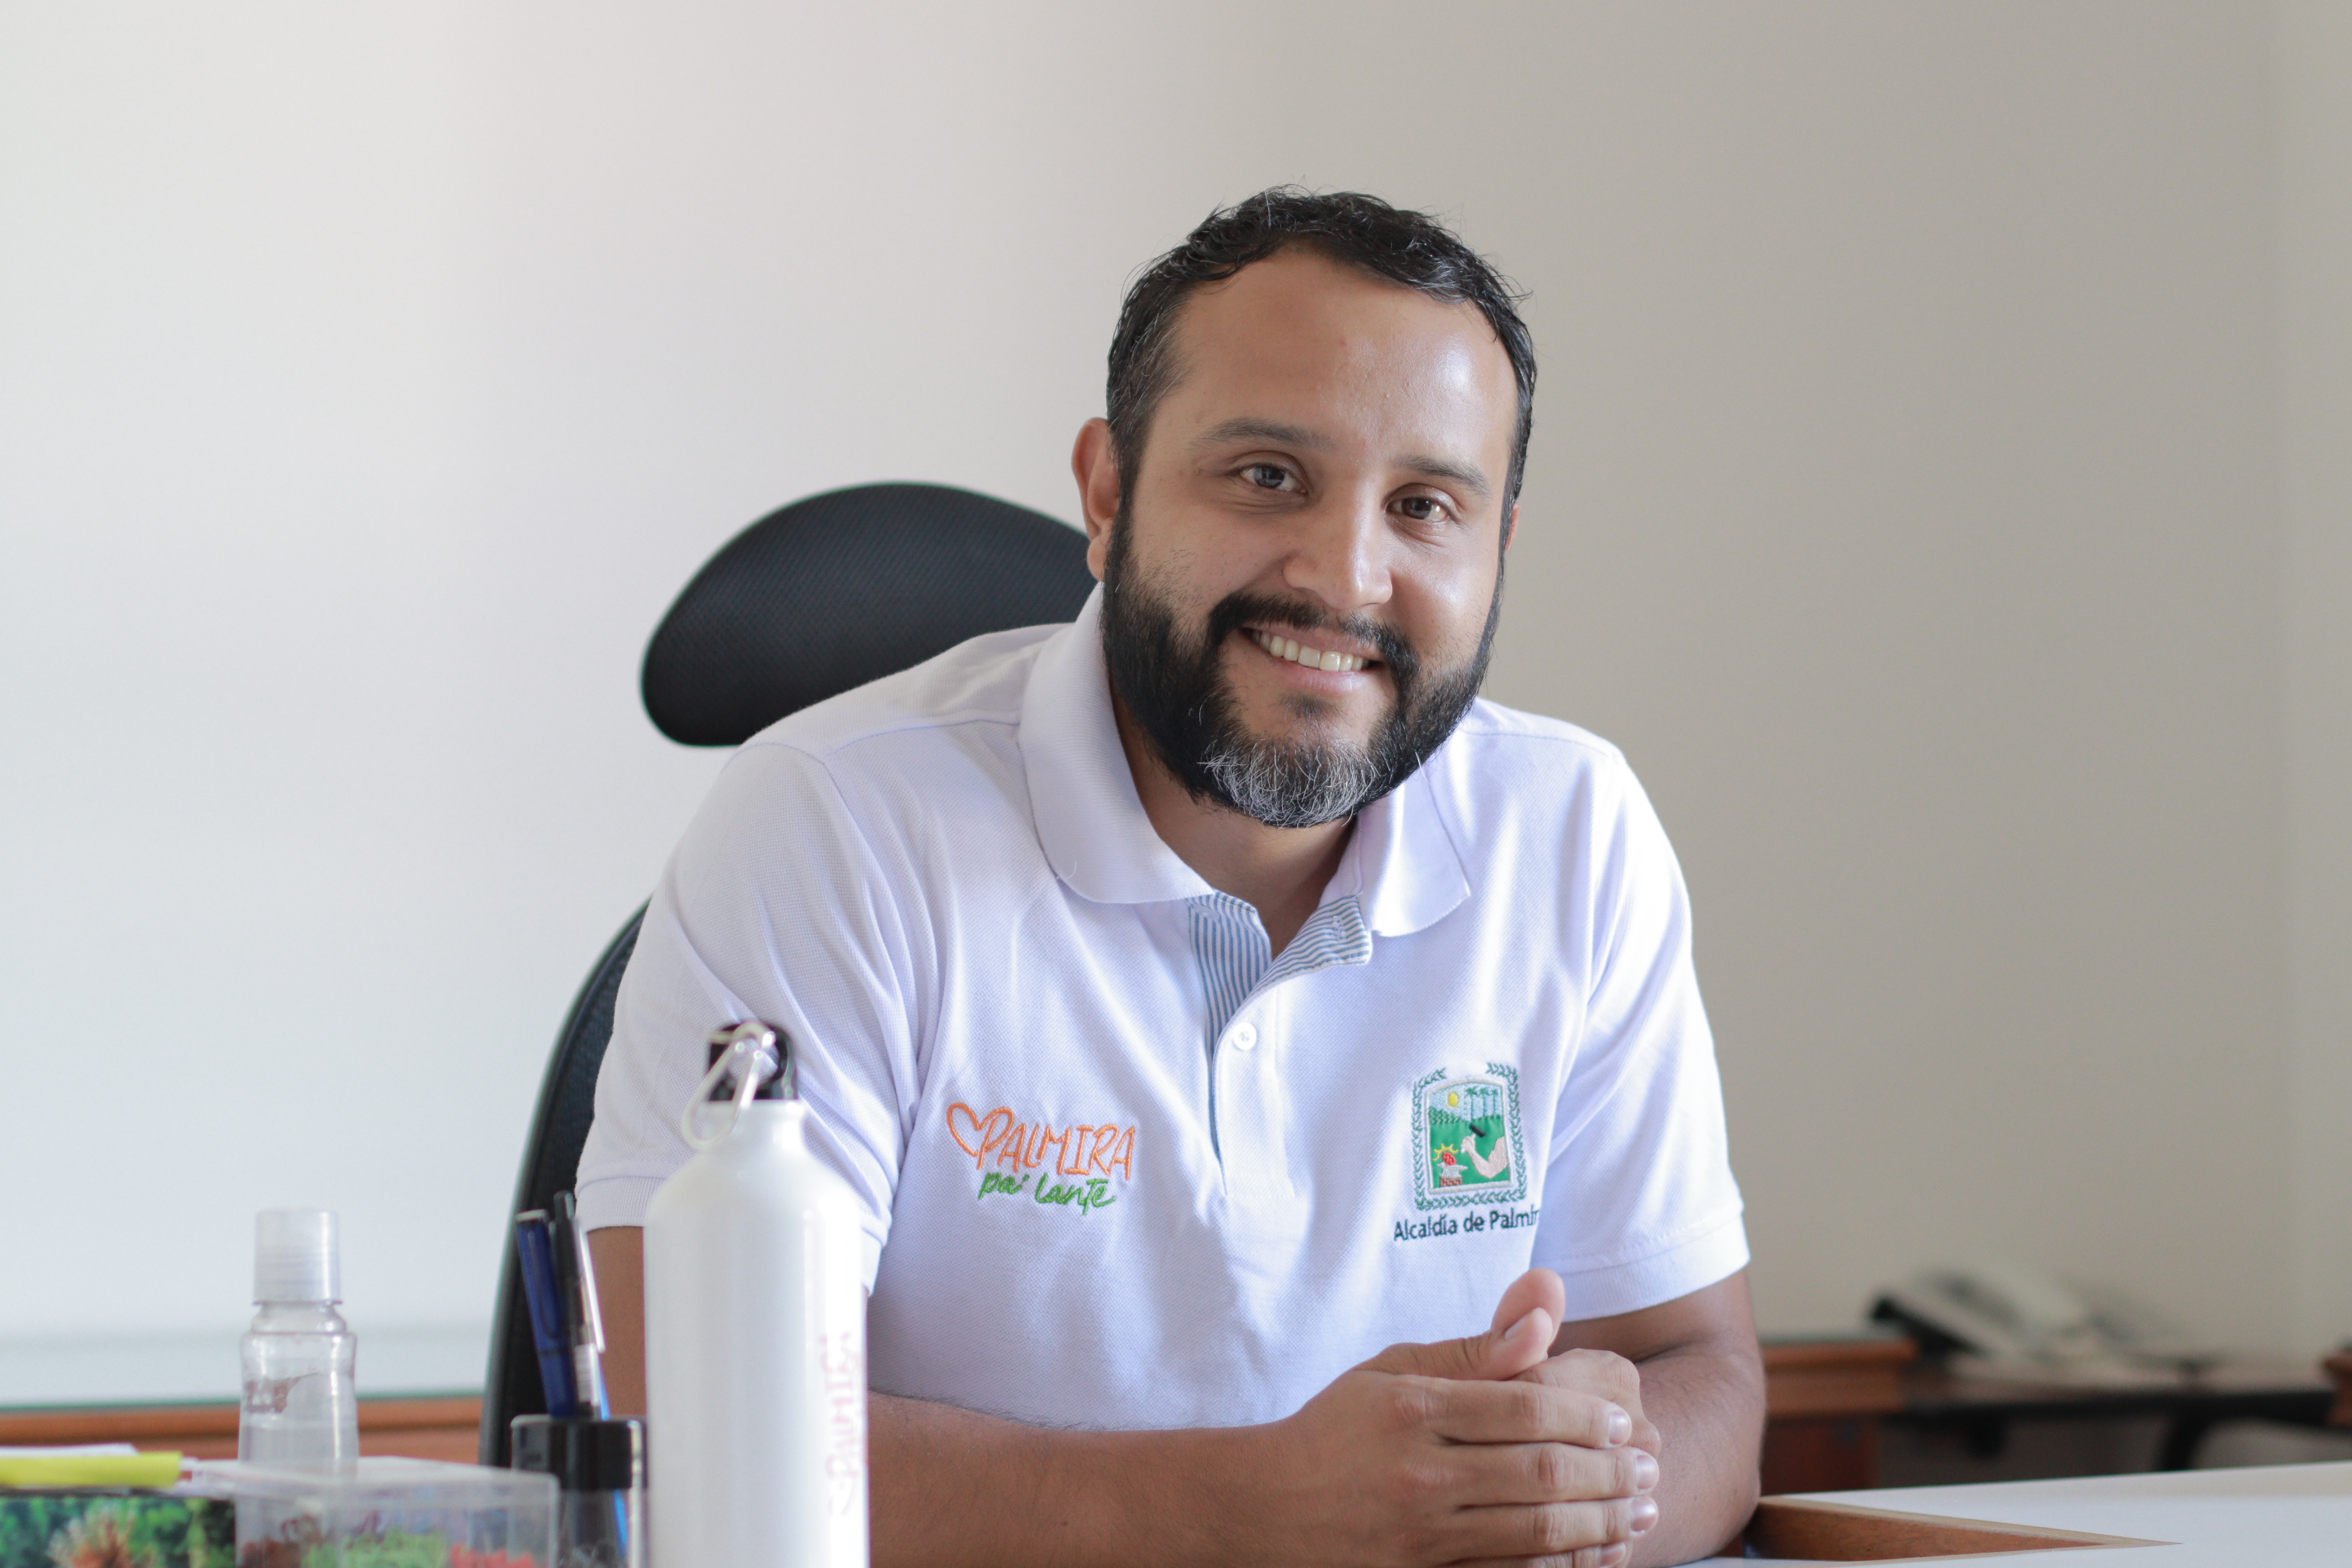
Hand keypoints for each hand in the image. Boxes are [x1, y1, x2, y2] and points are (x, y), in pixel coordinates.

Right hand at [1217, 1270, 1660, 1567]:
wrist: (1265, 1508)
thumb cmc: (1339, 1429)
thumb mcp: (1395, 1370)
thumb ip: (1478, 1347)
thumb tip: (1549, 1305)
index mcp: (1412, 1409)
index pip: (1526, 1408)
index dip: (1590, 1417)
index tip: (1626, 1421)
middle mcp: (1418, 1472)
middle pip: (1541, 1471)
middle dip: (1611, 1471)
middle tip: (1648, 1467)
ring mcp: (1419, 1535)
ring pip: (1535, 1531)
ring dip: (1602, 1522)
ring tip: (1639, 1511)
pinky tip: (1596, 1555)